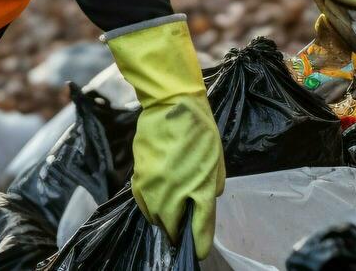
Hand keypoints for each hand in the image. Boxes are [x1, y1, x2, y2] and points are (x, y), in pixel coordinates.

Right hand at [103, 16, 224, 258]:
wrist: (172, 104)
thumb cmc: (199, 129)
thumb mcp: (217, 160)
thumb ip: (212, 187)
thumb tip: (205, 202)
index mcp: (201, 189)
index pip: (200, 230)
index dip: (199, 245)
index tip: (197, 251)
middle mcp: (175, 192)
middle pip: (172, 228)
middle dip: (178, 233)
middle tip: (182, 230)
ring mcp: (154, 186)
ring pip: (155, 218)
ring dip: (163, 219)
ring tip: (170, 210)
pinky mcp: (138, 177)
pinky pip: (142, 202)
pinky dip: (149, 205)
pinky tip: (157, 196)